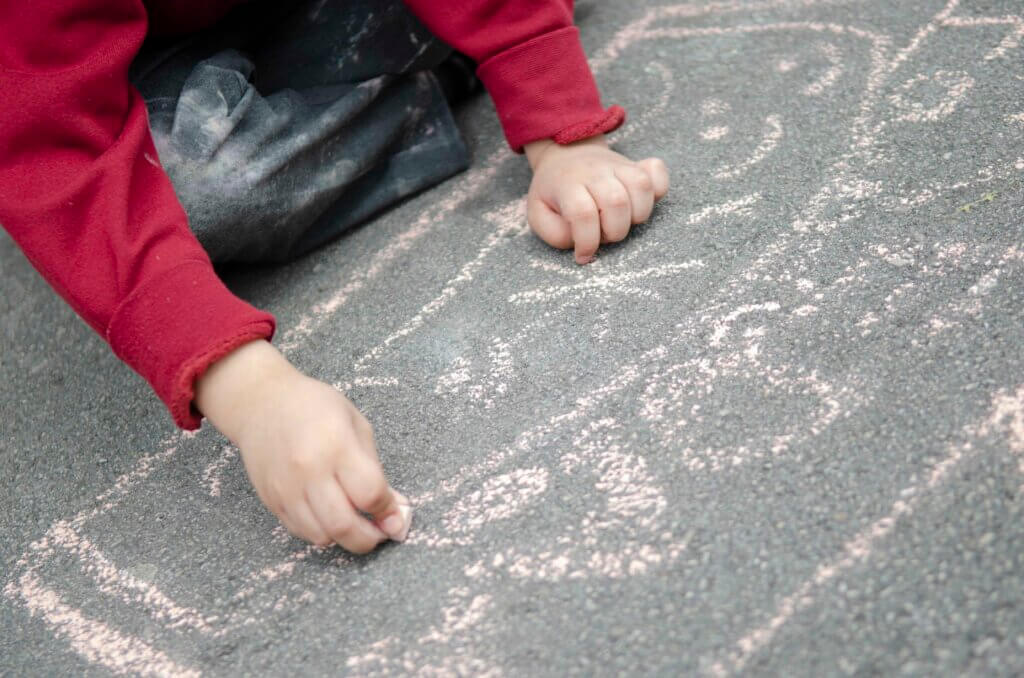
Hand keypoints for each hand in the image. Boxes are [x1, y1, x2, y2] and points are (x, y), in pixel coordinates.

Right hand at [194, 340, 409, 551]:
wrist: (261, 403)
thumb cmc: (315, 407)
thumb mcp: (356, 425)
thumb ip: (376, 470)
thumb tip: (396, 511)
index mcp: (337, 445)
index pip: (370, 494)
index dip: (388, 510)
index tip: (395, 513)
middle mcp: (309, 471)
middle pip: (344, 526)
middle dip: (370, 538)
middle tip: (380, 532)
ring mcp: (286, 489)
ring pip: (322, 536)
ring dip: (346, 539)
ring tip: (357, 524)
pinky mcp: (271, 500)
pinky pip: (301, 531)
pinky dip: (322, 532)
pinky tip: (331, 517)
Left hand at [524, 135, 668, 263]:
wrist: (566, 156)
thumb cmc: (554, 193)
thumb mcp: (538, 215)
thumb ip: (555, 234)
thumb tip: (582, 243)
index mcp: (567, 184)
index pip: (582, 213)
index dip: (587, 242)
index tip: (583, 256)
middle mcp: (596, 172)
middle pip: (616, 201)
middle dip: (614, 231)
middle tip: (604, 234)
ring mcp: (619, 166)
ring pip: (641, 186)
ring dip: (638, 214)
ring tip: (623, 221)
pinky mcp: (638, 165)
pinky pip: (658, 172)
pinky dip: (659, 190)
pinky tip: (644, 201)